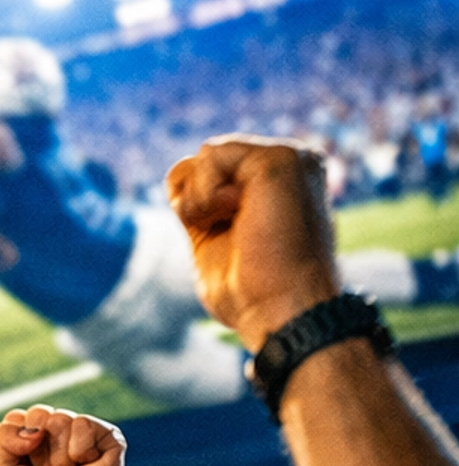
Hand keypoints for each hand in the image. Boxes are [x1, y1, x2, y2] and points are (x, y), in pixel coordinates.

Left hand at [0, 404, 124, 465]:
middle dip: (38, 448)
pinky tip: (85, 465)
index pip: (18, 417)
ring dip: (58, 454)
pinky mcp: (108, 436)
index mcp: (37, 437)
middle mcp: (61, 431)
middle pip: (38, 414)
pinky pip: (82, 423)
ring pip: (59, 418)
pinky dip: (79, 449)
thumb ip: (3, 437)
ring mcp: (85, 433)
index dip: (17, 442)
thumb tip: (35, 427)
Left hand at [166, 137, 340, 353]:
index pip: (214, 172)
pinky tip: (232, 212)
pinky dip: (205, 192)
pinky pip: (212, 154)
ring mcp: (288, 159)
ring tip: (234, 225)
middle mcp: (288, 166)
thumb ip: (203, 204)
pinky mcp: (280, 159)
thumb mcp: (214, 240)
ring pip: (207, 154)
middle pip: (206, 160)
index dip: (196, 207)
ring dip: (200, 200)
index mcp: (277, 186)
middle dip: (195, 201)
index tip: (229, 243)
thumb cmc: (251, 293)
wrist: (282, 310)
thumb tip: (177, 176)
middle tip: (232, 236)